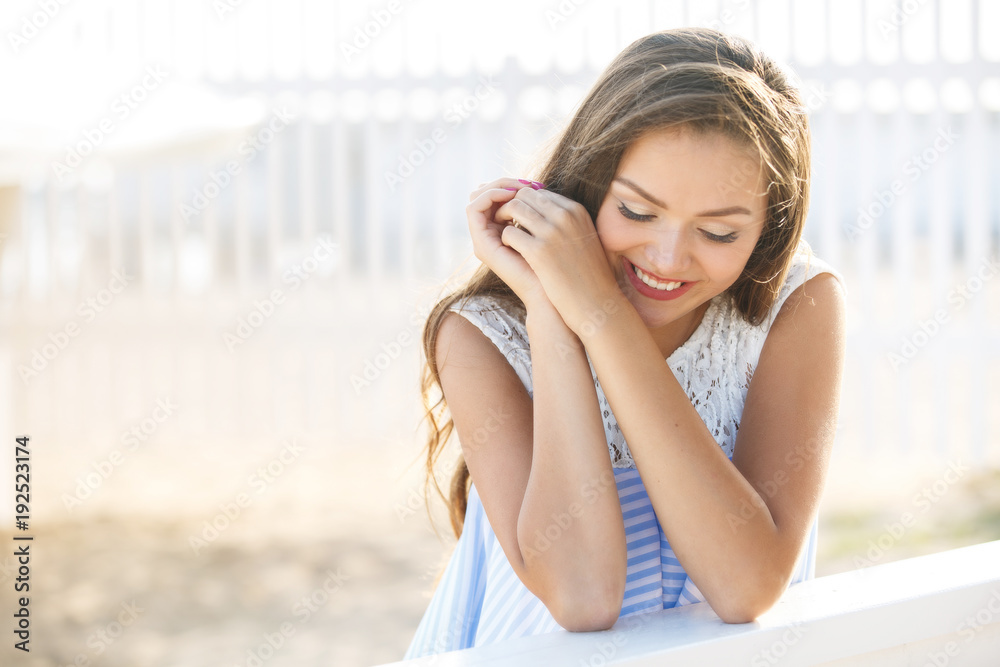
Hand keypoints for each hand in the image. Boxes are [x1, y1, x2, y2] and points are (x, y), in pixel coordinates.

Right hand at [466, 178, 549, 309]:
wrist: (551, 296)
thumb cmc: (557, 267)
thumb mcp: (548, 230)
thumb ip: (538, 211)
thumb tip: (537, 185)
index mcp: (504, 231)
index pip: (497, 196)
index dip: (513, 184)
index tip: (538, 184)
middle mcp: (490, 235)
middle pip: (484, 194)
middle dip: (504, 182)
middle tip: (528, 182)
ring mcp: (483, 240)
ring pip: (477, 197)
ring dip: (497, 186)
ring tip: (519, 187)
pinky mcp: (481, 244)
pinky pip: (474, 208)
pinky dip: (490, 196)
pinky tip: (512, 195)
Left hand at [494, 184, 622, 336]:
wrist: (595, 302)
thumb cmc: (590, 274)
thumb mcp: (587, 238)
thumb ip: (571, 221)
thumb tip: (549, 212)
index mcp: (576, 211)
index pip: (540, 193)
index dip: (526, 203)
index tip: (520, 217)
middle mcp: (565, 216)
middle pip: (524, 195)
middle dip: (511, 206)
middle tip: (506, 221)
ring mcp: (551, 232)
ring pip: (513, 208)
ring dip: (504, 219)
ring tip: (505, 234)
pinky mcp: (538, 252)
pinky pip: (509, 232)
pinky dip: (505, 239)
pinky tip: (509, 249)